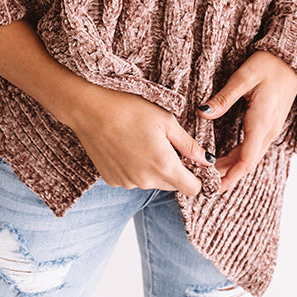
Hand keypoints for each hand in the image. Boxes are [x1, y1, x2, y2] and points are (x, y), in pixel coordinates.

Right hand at [68, 83, 212, 196]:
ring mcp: (126, 182)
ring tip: (141, 140)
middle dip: (174, 169)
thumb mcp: (165, 120)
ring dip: (153, 168)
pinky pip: (132, 179)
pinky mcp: (112, 180)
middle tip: (164, 142)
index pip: (192, 189)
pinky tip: (126, 146)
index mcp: (164, 165)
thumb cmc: (129, 108)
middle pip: (172, 185)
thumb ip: (188, 144)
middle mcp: (145, 181)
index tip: (193, 162)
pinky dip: (135, 168)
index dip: (197, 177)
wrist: (89, 108)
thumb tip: (207, 160)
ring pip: (151, 181)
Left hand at [197, 51, 296, 192]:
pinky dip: (238, 158)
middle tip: (202, 183)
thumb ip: (224, 98)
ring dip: (231, 168)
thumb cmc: (268, 65)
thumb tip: (203, 112)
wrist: (292, 60)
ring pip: (249, 157)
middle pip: (246, 163)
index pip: (245, 160)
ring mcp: (270, 129)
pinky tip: (224, 159)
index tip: (212, 187)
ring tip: (209, 174)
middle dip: (225, 176)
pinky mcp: (269, 125)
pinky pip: (253, 148)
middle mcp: (268, 131)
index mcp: (262, 123)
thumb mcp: (243, 78)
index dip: (228, 176)